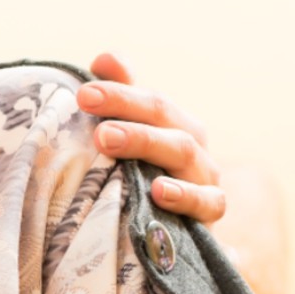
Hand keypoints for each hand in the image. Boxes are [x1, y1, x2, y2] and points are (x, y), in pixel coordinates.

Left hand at [77, 52, 225, 222]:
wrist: (173, 234)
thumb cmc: (143, 179)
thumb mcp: (129, 139)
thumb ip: (121, 97)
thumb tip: (105, 59)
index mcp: (172, 122)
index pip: (149, 98)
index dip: (119, 89)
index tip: (83, 91)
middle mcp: (192, 143)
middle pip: (163, 116)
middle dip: (125, 107)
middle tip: (87, 102)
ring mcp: (204, 176)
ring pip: (182, 151)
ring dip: (144, 141)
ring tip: (107, 139)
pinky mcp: (211, 213)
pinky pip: (207, 201)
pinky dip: (184, 195)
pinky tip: (158, 191)